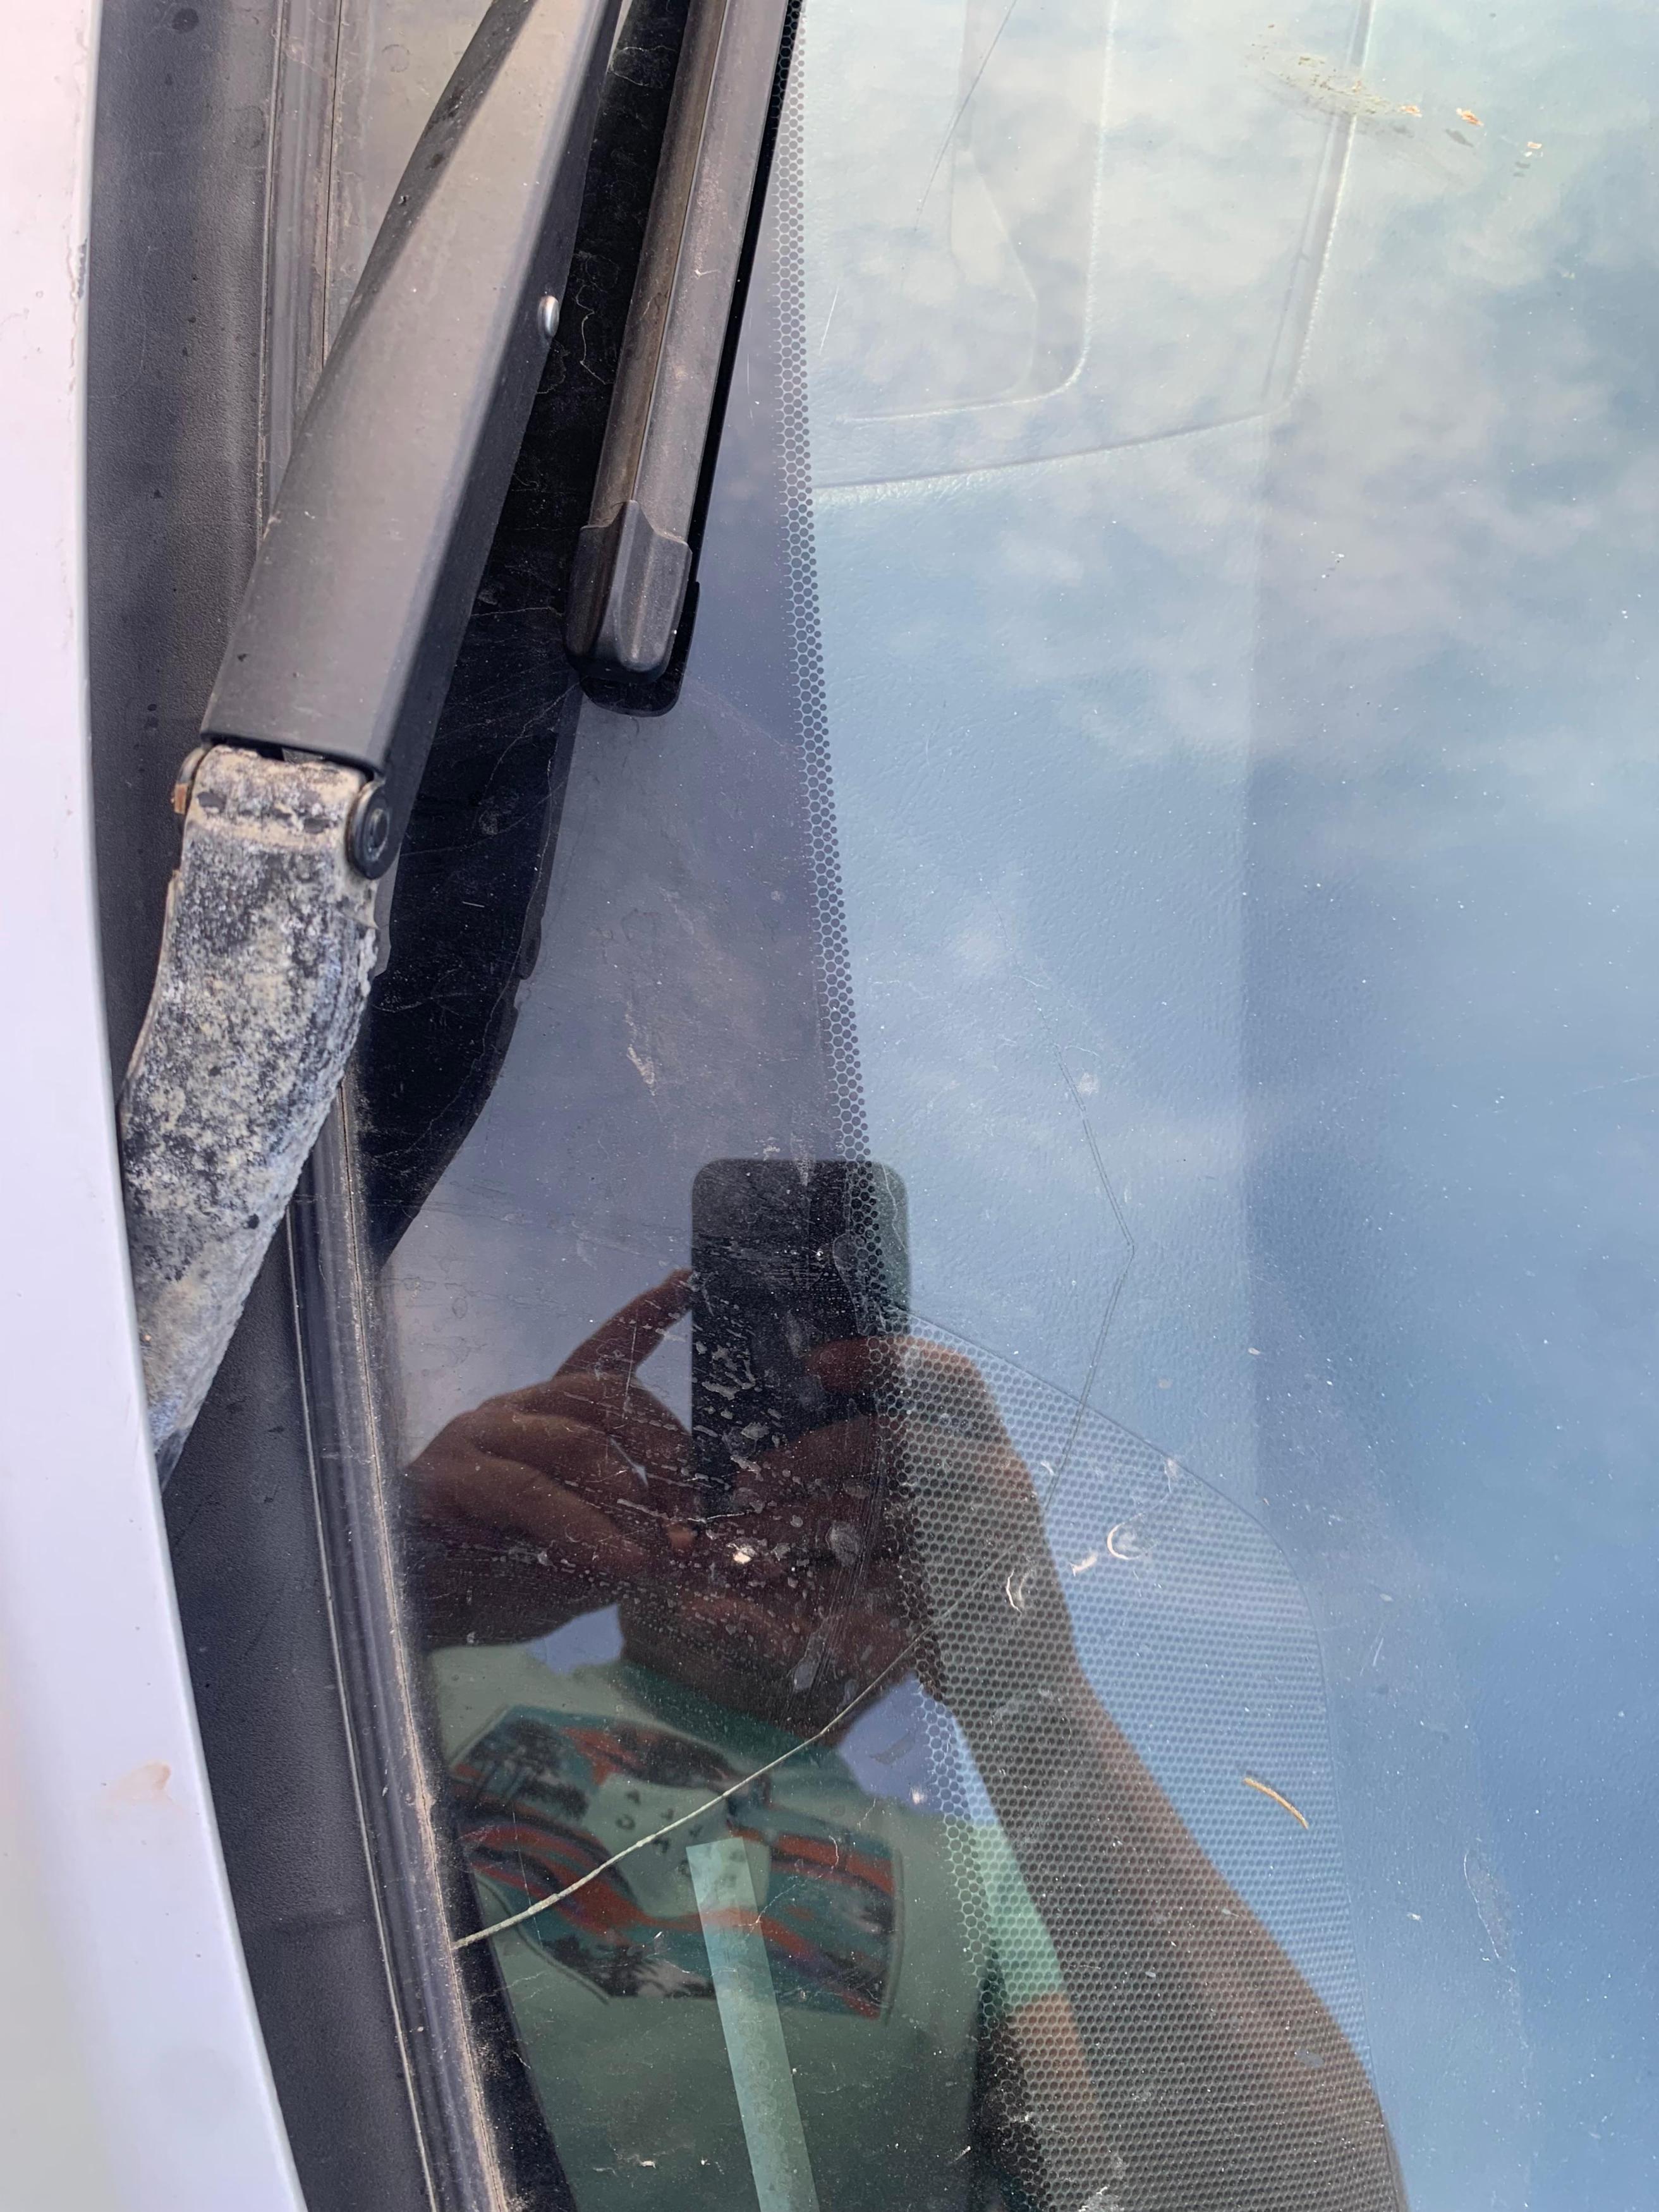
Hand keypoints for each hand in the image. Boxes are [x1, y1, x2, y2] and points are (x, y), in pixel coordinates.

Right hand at [407, 1273, 696, 1647]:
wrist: (413, 1614)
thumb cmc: (501, 1578)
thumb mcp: (582, 1555)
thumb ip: (627, 1534)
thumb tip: (686, 1539)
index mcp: (545, 1419)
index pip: (599, 1356)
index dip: (642, 1317)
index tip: (686, 1283)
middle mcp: (512, 1412)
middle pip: (604, 1392)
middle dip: (664, 1447)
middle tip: (694, 1508)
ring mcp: (476, 1437)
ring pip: (575, 1439)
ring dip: (630, 1495)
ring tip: (660, 1545)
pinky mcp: (448, 1478)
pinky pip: (533, 1492)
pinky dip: (586, 1530)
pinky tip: (618, 1562)